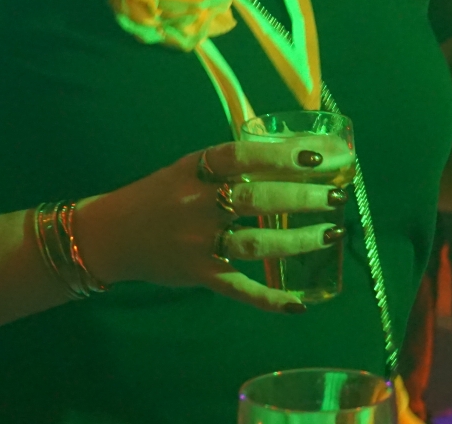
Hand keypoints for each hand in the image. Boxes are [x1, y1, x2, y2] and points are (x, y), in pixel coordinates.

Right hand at [74, 135, 352, 312]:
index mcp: (195, 169)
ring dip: (297, 239)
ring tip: (332, 232)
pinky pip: (238, 289)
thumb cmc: (165, 193)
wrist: (113, 233)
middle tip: (338, 194)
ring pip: (254, 243)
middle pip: (257, 199)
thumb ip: (234, 162)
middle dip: (303, 196)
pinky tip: (299, 302)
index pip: (243, 156)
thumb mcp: (190, 167)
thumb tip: (297, 149)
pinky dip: (269, 299)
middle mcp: (196, 203)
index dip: (282, 154)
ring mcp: (197, 242)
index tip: (318, 154)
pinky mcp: (198, 274)